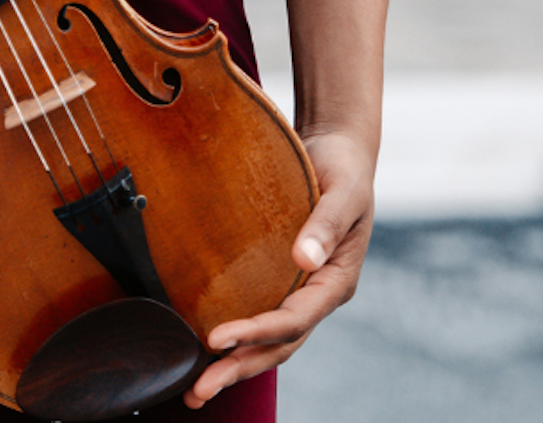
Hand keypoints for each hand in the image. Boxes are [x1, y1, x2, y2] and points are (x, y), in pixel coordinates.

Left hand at [183, 128, 376, 406]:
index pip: (296, 319)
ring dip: (235, 366)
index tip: (218, 338)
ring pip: (269, 342)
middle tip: (200, 390)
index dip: (258, 332)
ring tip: (196, 391)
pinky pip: (260, 320)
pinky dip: (237, 342)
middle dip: (240, 368)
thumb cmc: (346, 169)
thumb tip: (305, 258)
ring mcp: (301, 293)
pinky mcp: (283, 283)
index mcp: (338, 280)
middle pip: (280, 345)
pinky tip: (208, 353)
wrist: (340, 150)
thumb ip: (327, 223)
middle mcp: (319, 294)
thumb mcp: (345, 191)